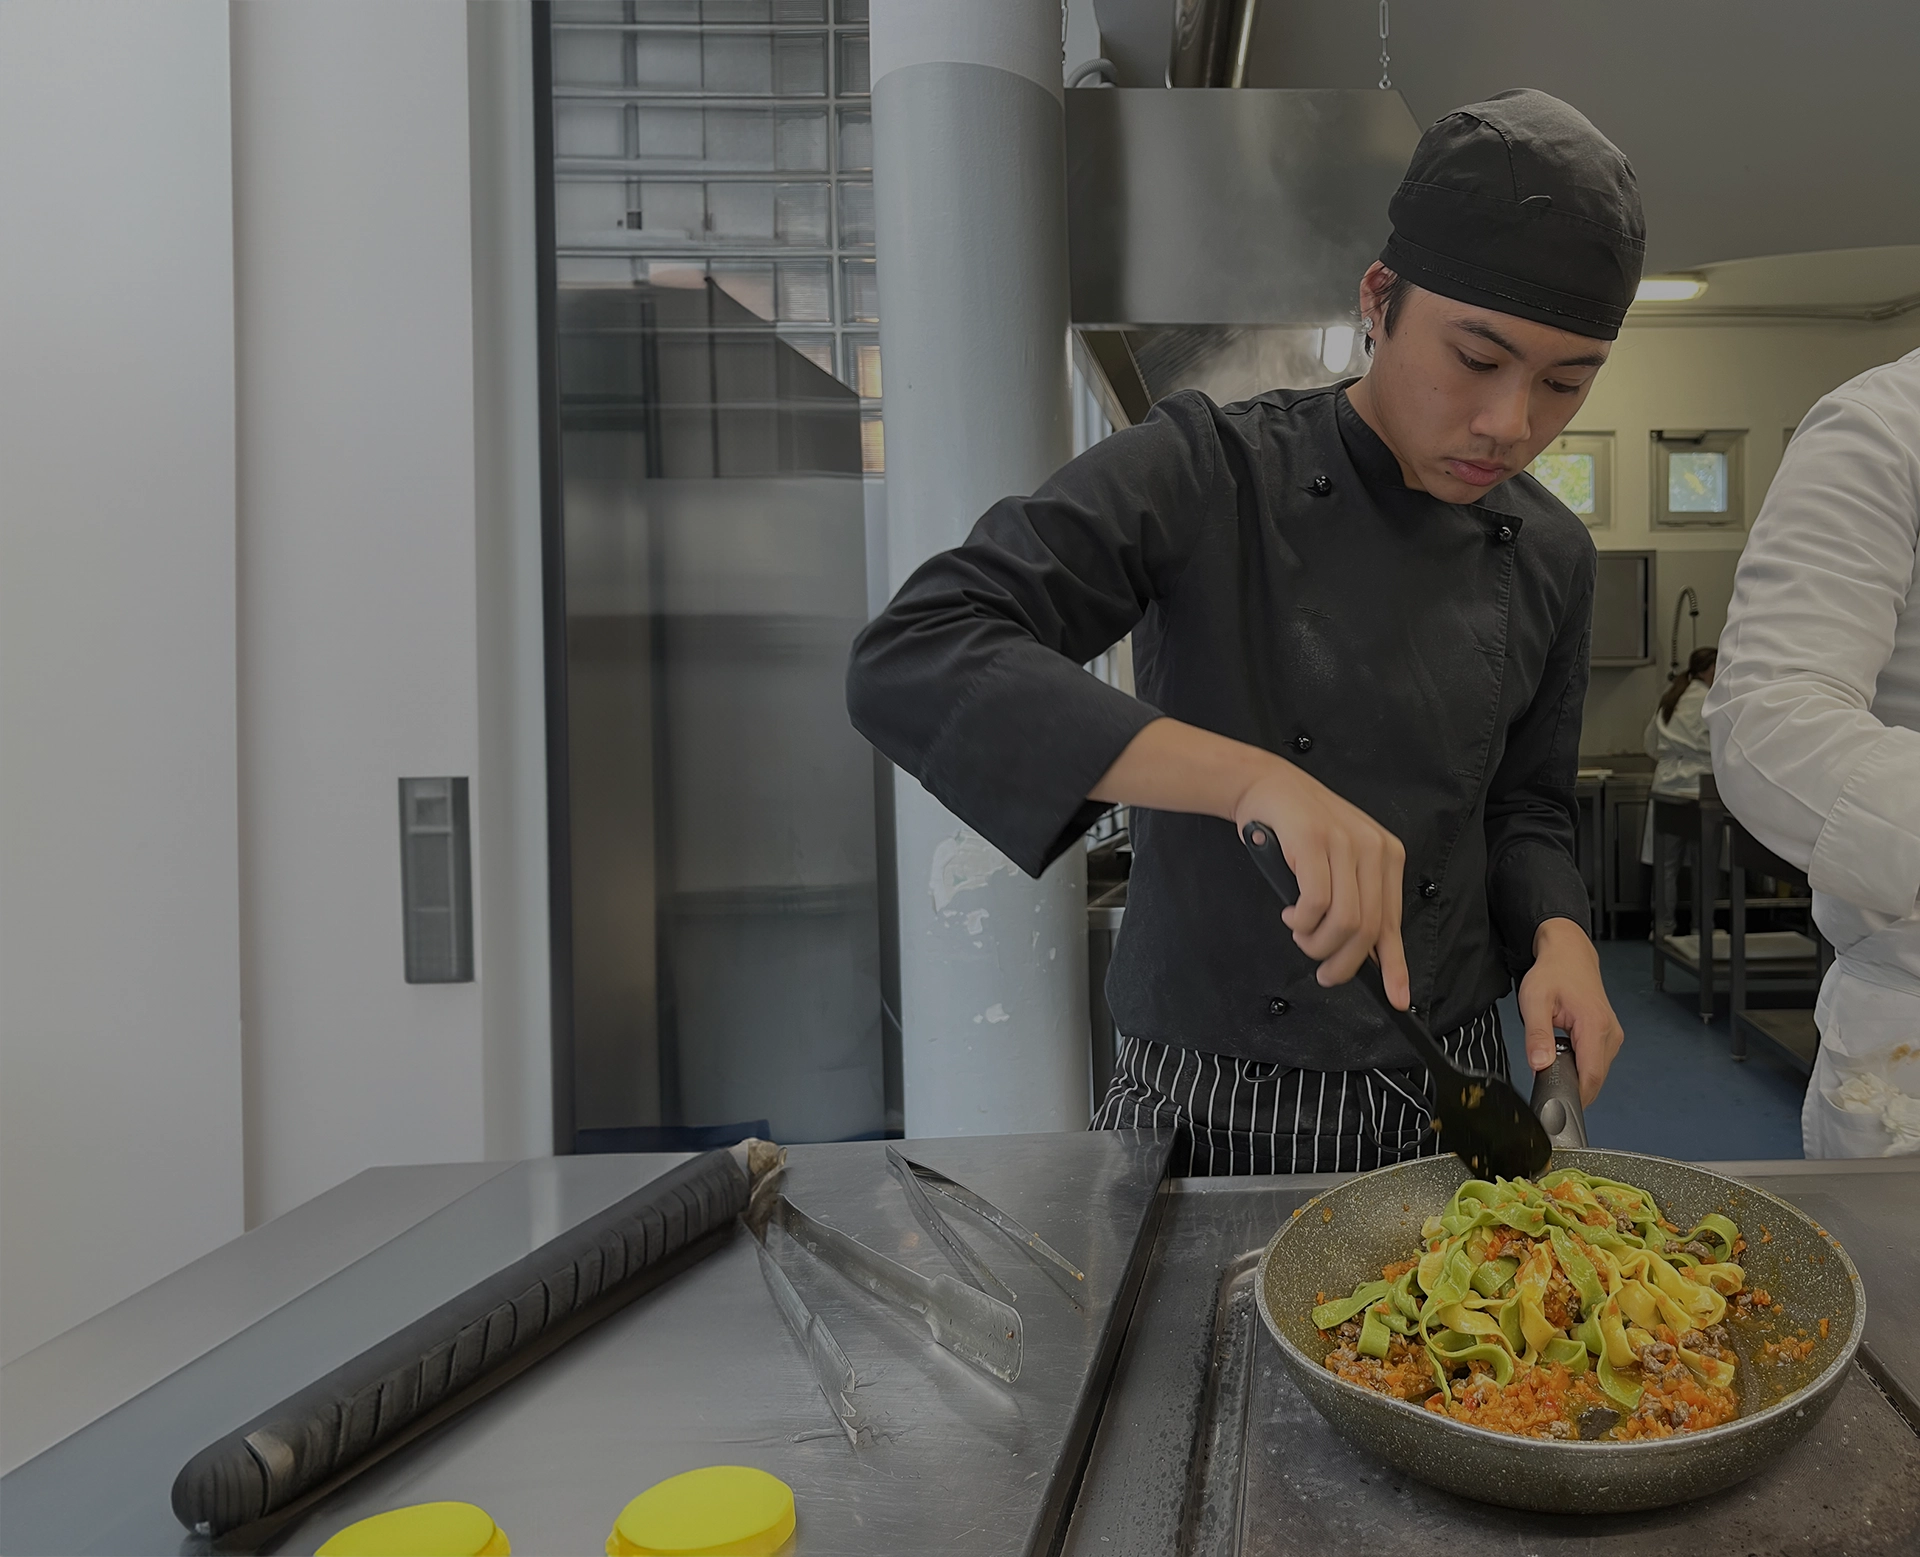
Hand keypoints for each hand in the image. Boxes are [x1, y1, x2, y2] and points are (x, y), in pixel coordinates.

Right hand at [1230, 759, 1409, 1007]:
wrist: (1266, 786)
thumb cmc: (1299, 830)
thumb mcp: (1340, 863)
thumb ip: (1357, 901)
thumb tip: (1367, 957)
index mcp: (1387, 855)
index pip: (1393, 923)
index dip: (1395, 966)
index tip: (1397, 998)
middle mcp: (1373, 848)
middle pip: (1367, 929)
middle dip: (1342, 963)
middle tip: (1322, 971)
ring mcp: (1344, 843)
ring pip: (1344, 922)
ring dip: (1316, 942)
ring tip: (1300, 934)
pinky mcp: (1314, 842)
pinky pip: (1315, 904)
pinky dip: (1301, 921)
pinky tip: (1291, 915)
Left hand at [1519, 918, 1622, 1106]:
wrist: (1568, 954)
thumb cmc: (1553, 973)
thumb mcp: (1535, 1001)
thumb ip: (1537, 1035)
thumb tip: (1539, 1065)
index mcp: (1595, 1026)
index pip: (1591, 1077)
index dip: (1575, 1097)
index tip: (1557, 1105)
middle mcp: (1610, 1033)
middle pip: (1595, 1079)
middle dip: (1572, 1088)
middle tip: (1546, 1086)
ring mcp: (1612, 1035)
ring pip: (1596, 1072)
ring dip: (1576, 1077)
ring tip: (1553, 1066)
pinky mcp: (1609, 1036)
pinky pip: (1596, 1062)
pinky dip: (1581, 1066)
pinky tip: (1564, 1057)